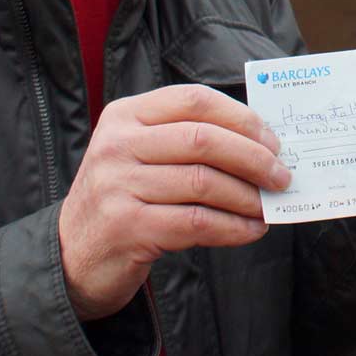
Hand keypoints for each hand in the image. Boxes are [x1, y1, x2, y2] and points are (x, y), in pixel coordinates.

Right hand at [57, 84, 292, 320]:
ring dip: (247, 197)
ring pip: (204, 182)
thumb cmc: (124, 198)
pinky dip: (233, 227)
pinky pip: (197, 222)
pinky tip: (250, 230)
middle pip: (203, 140)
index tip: (272, 140)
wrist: (74, 254)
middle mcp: (118, 145)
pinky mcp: (128, 227)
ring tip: (268, 207)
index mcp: (125, 115)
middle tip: (281, 176)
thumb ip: (187, 140)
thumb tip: (262, 144)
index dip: (241, 118)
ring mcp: (118, 186)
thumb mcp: (141, 155)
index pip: (193, 100)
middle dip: (253, 158)